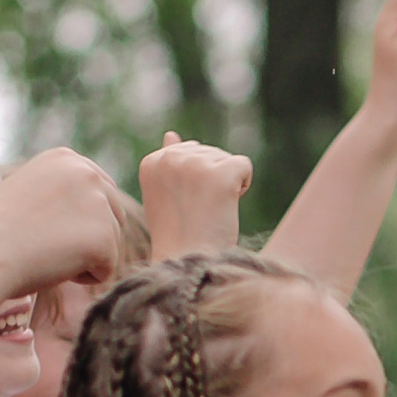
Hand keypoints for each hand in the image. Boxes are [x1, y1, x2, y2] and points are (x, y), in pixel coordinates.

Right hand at [0, 148, 125, 298]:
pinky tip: (52, 266)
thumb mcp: (28, 192)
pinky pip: (107, 269)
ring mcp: (98, 203)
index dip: (76, 222)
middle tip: (43, 242)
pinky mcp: (104, 237)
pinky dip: (84, 278)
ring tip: (44, 251)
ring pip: (112, 245)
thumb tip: (88, 207)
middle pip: (114, 218)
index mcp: (67, 158)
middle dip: (86, 239)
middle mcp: (87, 172)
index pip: (101, 194)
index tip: (42, 227)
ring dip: (83, 259)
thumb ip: (61, 191)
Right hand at [140, 132, 251, 257]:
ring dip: (227, 185)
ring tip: (209, 212)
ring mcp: (194, 164)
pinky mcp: (220, 173)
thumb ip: (168, 164)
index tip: (184, 206)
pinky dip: (242, 186)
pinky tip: (226, 207)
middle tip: (198, 212)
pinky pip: (244, 165)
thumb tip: (171, 134)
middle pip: (210, 152)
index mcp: (151, 162)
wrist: (188, 263)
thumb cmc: (178, 237)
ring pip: (227, 159)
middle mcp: (170, 158)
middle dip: (212, 180)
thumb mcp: (165, 195)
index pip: (188, 151)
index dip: (195, 181)